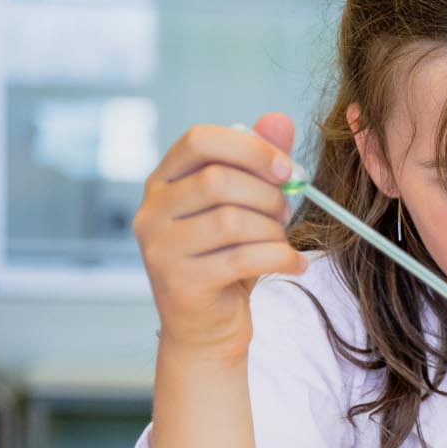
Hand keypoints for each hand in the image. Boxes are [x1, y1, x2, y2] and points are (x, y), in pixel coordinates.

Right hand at [133, 114, 304, 358]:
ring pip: (232, 221)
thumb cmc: (227, 258)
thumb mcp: (245, 205)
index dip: (251, 148)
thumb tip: (279, 119)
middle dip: (267, 195)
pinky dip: (281, 258)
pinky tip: (295, 264)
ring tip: (283, 241)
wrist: (207, 327)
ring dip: (273, 230)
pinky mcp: (181, 284)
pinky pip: (242, 259)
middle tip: (286, 213)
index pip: (200, 140)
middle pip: (218, 181)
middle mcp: (151, 211)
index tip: (286, 169)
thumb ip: (259, 162)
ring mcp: (160, 249)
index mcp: (164, 181)